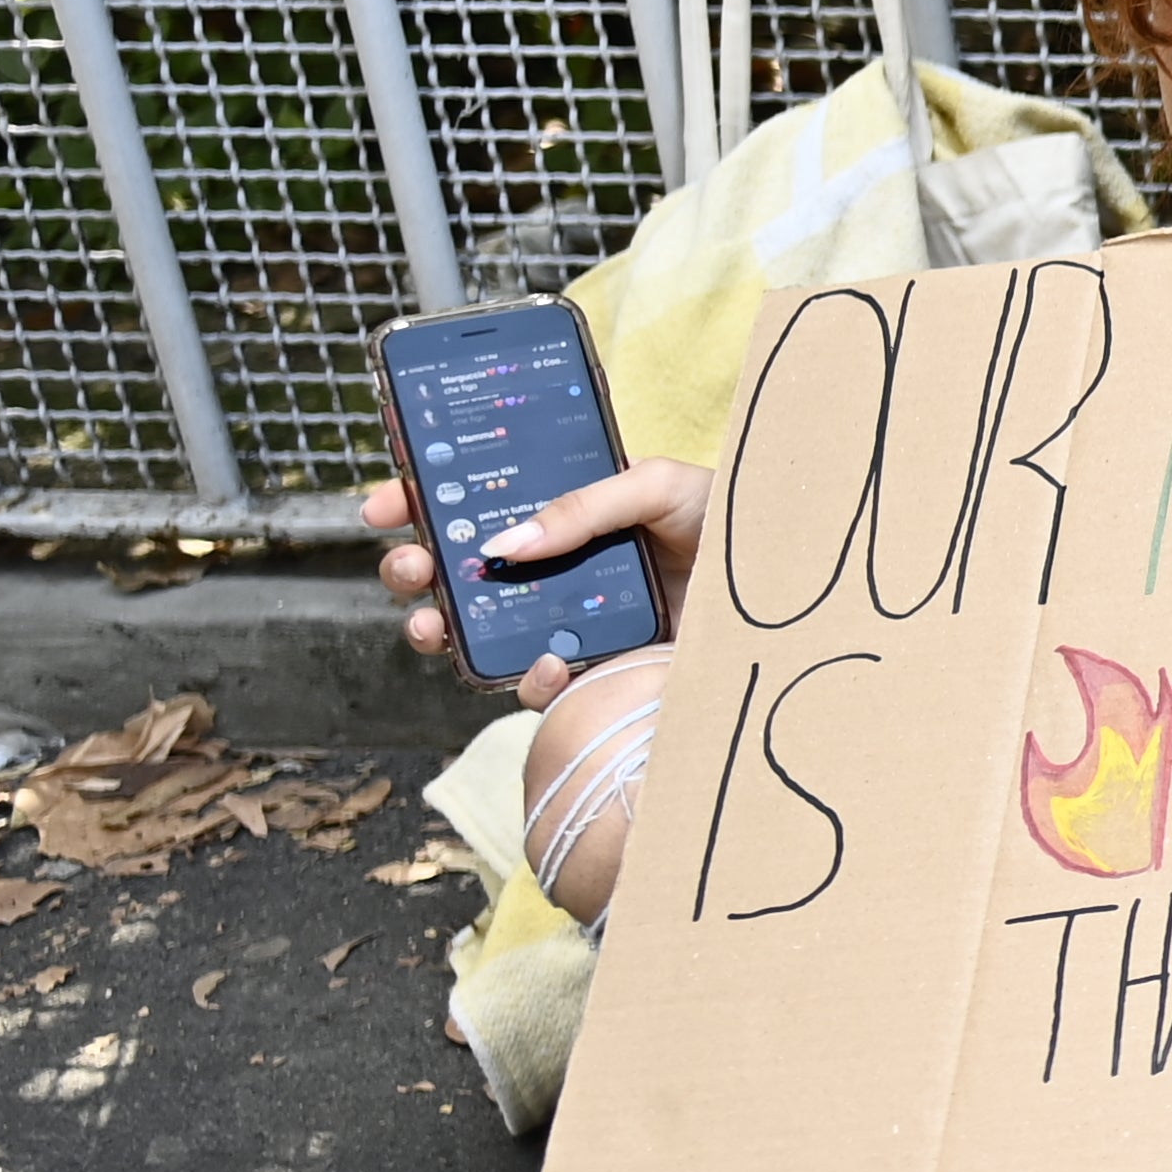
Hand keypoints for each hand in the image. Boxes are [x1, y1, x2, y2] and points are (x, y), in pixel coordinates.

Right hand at [366, 456, 711, 706]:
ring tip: (432, 624)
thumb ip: (583, 505)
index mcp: (560, 510)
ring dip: (437, 627)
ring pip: (476, 631)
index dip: (417, 501)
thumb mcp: (661, 487)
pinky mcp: (596, 671)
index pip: (470, 501)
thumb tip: (503, 543)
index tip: (383, 504)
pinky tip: (547, 662)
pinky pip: (539, 684)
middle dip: (412, 566)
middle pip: (456, 569)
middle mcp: (553, 567)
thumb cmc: (729, 522)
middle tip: (408, 566)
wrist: (788, 587)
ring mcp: (568, 621)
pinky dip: (528, 678)